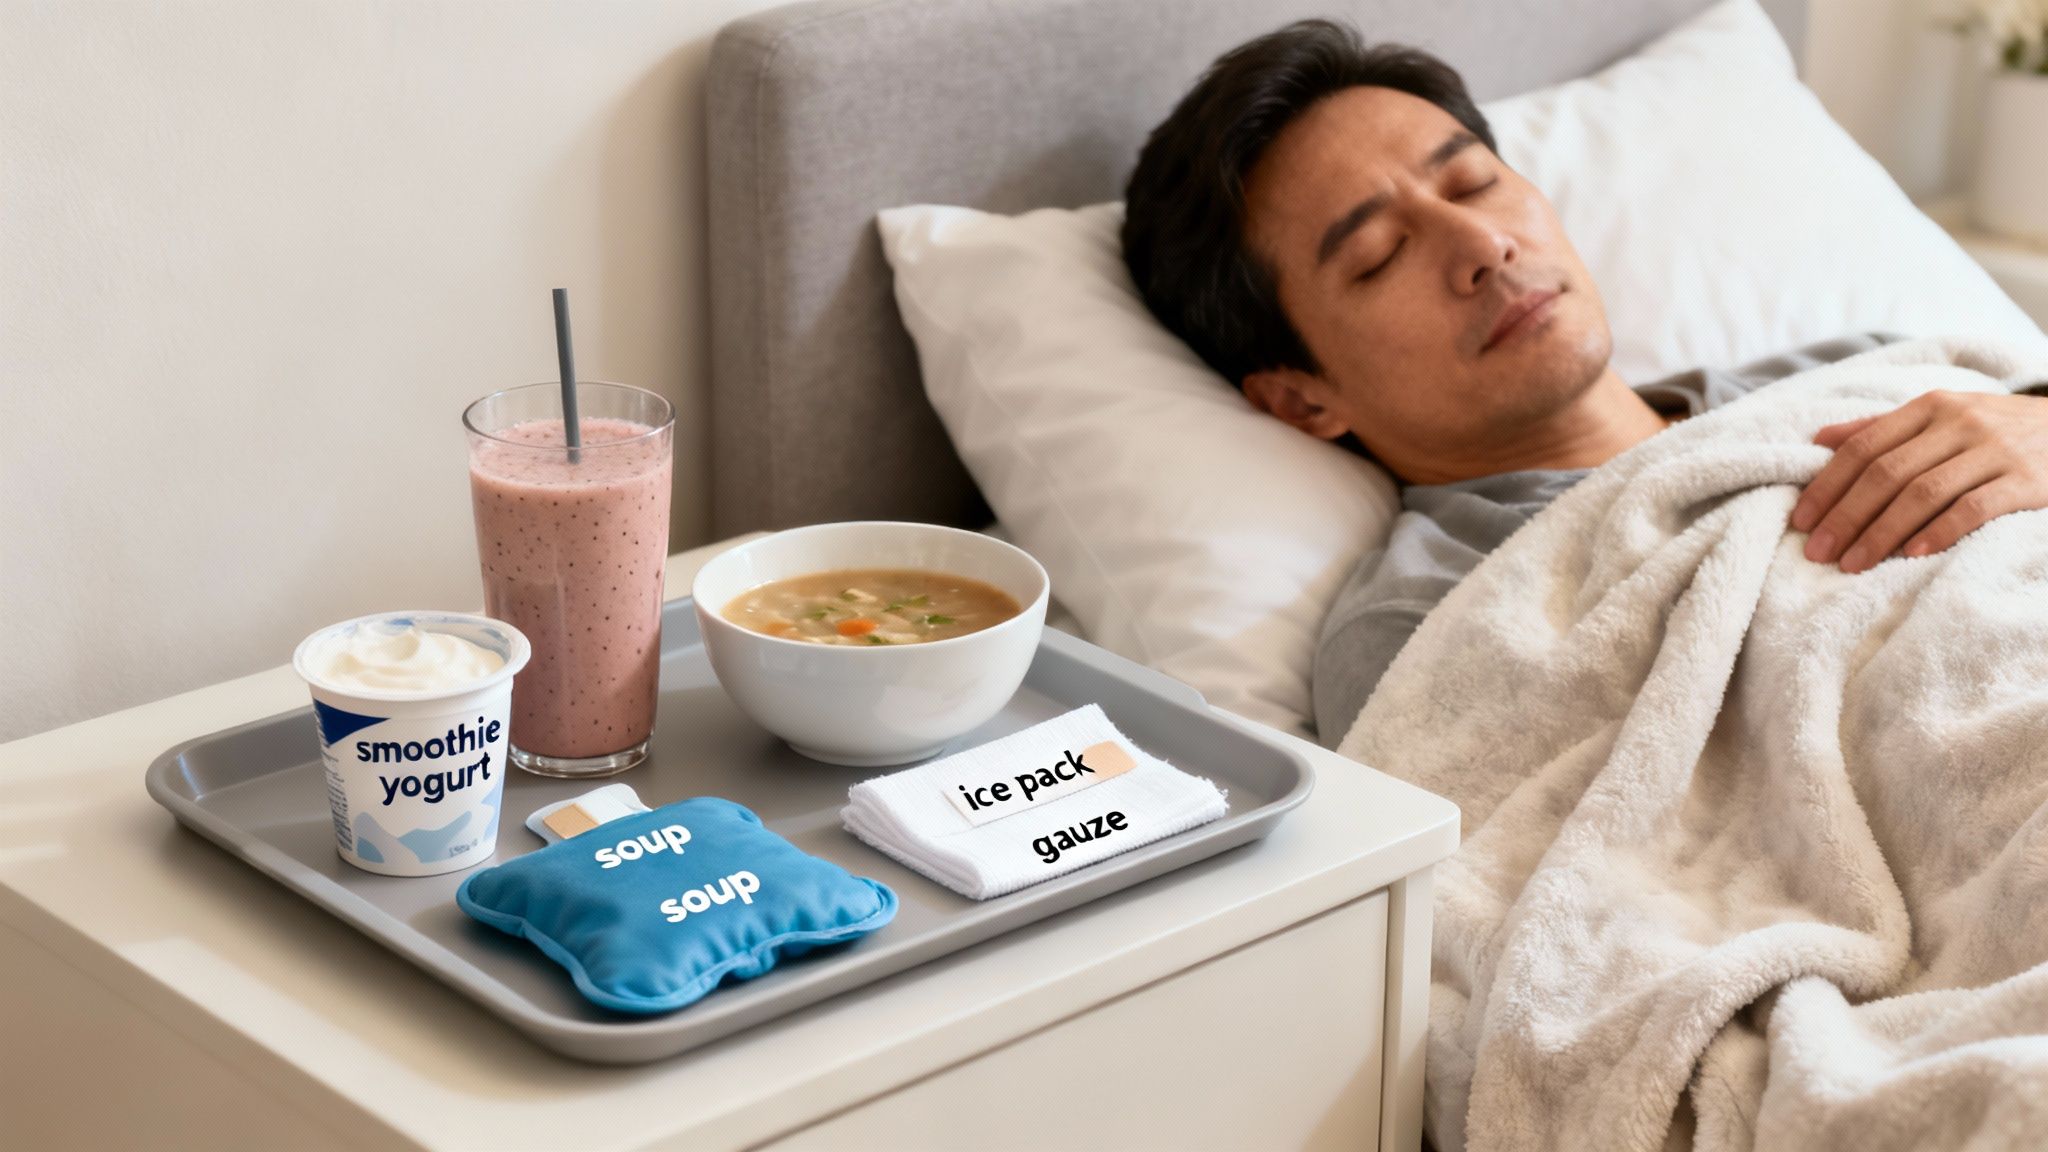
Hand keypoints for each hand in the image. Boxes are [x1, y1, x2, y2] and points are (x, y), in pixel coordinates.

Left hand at [1791, 390, 2047, 572]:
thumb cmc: (1998, 430)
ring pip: (1923, 492)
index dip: (1827, 486)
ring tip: (1852, 564)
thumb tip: (1820, 440)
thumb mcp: (1945, 416)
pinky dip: (1938, 532)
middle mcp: (1960, 422)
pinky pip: (1974, 508)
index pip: (1864, 447)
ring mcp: (1995, 450)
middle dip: (1845, 516)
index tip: (1801, 522)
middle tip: (1817, 553)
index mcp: (1930, 406)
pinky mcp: (2027, 480)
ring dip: (1881, 532)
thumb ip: (1885, 428)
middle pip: (1886, 473)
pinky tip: (1911, 556)